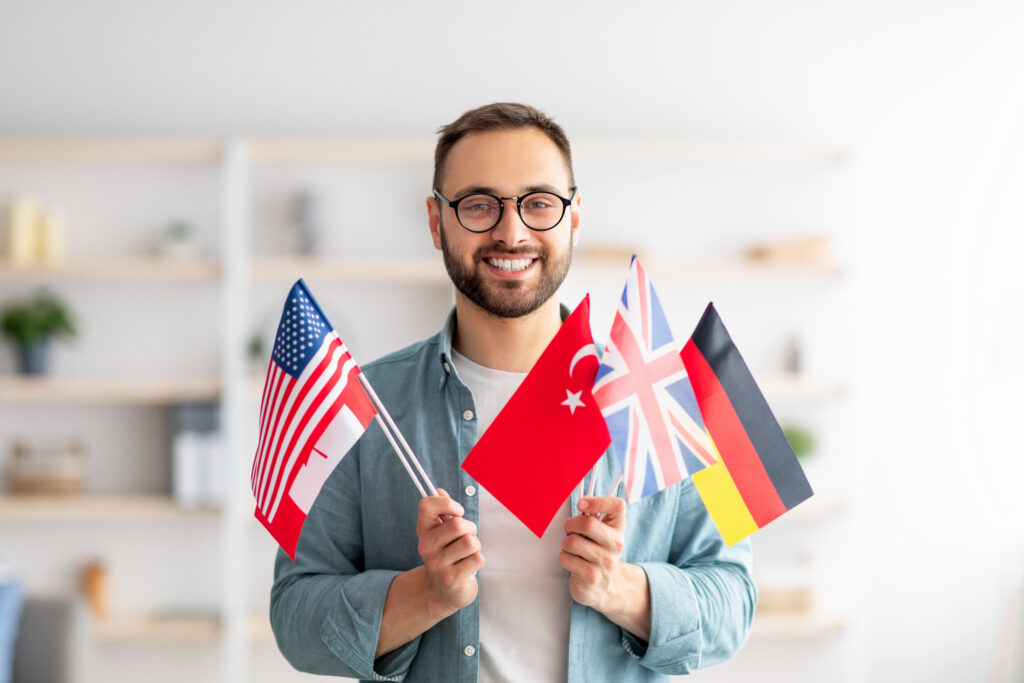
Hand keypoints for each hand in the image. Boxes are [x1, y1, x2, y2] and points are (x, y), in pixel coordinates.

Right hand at [416, 488, 483, 616]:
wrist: (443, 592)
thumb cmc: (447, 556)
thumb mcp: (440, 533)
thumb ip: (441, 511)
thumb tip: (439, 490)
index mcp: (423, 531)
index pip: (426, 506)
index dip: (446, 503)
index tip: (458, 511)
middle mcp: (426, 547)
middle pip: (457, 524)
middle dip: (470, 529)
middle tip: (466, 538)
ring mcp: (437, 564)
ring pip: (470, 542)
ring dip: (476, 546)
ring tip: (467, 554)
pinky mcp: (451, 579)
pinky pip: (477, 558)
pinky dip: (478, 561)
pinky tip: (468, 567)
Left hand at [559, 495, 650, 639]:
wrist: (604, 587)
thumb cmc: (597, 553)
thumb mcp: (601, 533)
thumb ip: (593, 517)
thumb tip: (582, 502)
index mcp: (618, 528)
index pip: (618, 505)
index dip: (598, 500)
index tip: (582, 504)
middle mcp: (616, 544)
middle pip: (587, 523)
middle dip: (570, 525)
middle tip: (570, 530)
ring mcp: (605, 562)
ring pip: (572, 542)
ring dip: (565, 543)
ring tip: (572, 549)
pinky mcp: (592, 576)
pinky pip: (566, 558)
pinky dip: (564, 557)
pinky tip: (573, 562)